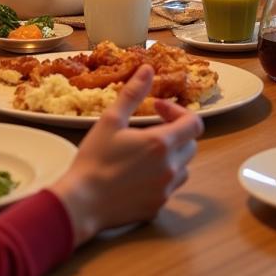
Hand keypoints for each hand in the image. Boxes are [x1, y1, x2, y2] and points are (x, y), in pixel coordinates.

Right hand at [50, 65, 202, 244]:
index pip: (194, 123)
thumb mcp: (111, 120)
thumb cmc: (94, 159)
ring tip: (146, 151)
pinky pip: (170, 187)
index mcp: (161, 143)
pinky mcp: (158, 207)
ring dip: (172, 155)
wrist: (81, 203)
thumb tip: (148, 69)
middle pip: (190, 144)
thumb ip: (133, 93)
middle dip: (175, 132)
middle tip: (151, 127)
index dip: (179, 111)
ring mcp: (165, 190)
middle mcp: (170, 168)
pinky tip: (139, 174)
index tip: (158, 108)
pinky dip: (162, 177)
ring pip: (183, 167)